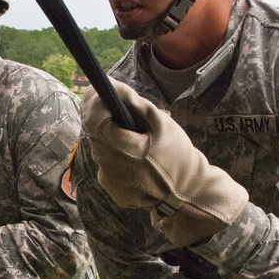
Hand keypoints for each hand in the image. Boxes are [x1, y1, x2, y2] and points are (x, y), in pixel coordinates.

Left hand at [81, 79, 248, 246]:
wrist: (186, 192)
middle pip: (94, 133)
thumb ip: (136, 103)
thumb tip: (113, 86)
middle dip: (101, 116)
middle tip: (113, 105)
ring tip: (131, 134)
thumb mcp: (162, 123)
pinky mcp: (111, 189)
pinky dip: (115, 155)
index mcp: (121, 147)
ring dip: (109, 137)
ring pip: (100, 148)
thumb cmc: (176, 155)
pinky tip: (133, 156)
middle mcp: (108, 165)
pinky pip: (107, 165)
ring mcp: (108, 180)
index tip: (96, 89)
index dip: (92, 102)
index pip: (93, 119)